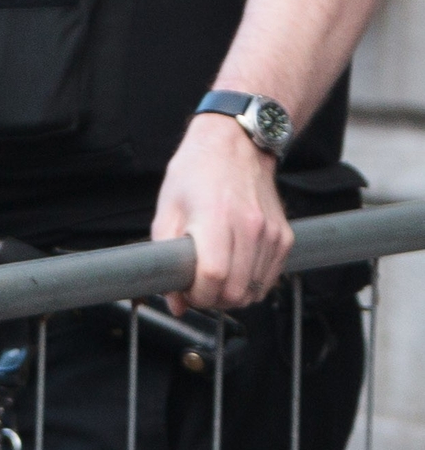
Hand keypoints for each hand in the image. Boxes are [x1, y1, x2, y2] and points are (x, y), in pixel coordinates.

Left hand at [152, 112, 290, 311]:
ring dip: (232, 295)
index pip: (213, 277)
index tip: (186, 291)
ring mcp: (272, 233)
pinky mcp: (285, 237)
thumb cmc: (195, 174)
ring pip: (255, 290)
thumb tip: (175, 302)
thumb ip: (165, 257)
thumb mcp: (166, 211)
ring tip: (214, 278)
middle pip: (236, 291)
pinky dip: (251, 284)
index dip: (196, 294)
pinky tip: (234, 270)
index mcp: (216, 219)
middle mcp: (250, 227)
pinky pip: (270, 279)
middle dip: (212, 300)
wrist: (235, 147)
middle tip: (197, 289)